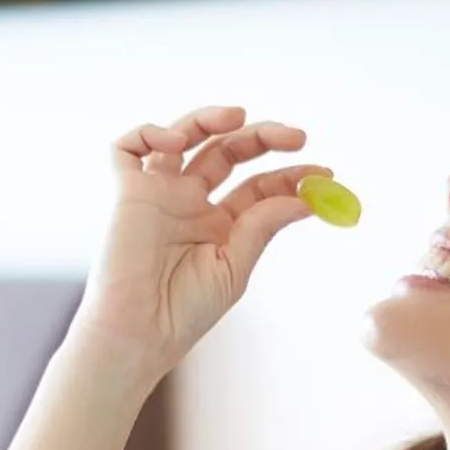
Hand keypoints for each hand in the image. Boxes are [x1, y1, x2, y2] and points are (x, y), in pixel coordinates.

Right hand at [76, 105, 324, 379]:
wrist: (138, 333)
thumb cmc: (183, 313)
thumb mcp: (235, 267)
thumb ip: (262, 225)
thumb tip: (306, 197)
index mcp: (217, 224)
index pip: (257, 186)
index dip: (289, 176)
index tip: (324, 175)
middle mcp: (188, 203)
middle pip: (226, 151)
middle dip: (261, 138)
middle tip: (296, 137)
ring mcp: (157, 194)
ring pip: (182, 137)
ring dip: (210, 119)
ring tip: (241, 116)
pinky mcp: (126, 193)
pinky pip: (127, 148)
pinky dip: (150, 133)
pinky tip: (177, 143)